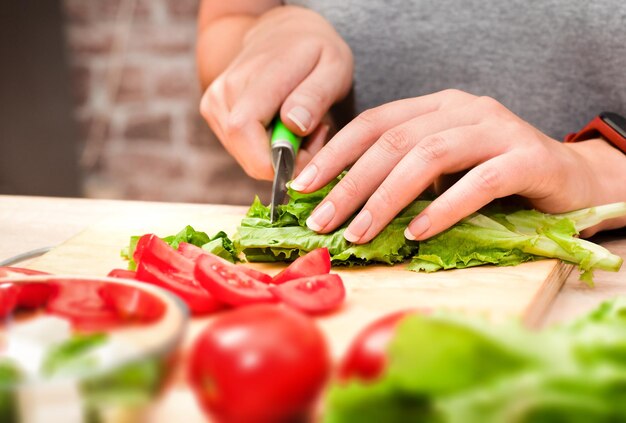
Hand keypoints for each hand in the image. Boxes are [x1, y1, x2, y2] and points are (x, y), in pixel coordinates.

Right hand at [200, 6, 352, 179]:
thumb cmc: (315, 51)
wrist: (283, 31)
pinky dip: (265, 149)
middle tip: (313, 136)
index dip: (273, 161)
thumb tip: (293, 124)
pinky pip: (241, 150)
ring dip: (277, 155)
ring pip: (246, 157)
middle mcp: (226, 89)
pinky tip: (281, 127)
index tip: (307, 155)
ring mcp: (214, 102)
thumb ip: (315, 96)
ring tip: (300, 126)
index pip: (244, 129)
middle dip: (285, 161)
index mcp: (257, 75)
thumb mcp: (334, 67)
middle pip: (248, 154)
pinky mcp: (212, 112)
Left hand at [290, 89, 611, 242]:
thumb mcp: (442, 170)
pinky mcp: (529, 158)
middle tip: (321, 220)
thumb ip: (403, 173)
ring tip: (360, 232)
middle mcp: (464, 109)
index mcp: (436, 106)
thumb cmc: (496, 177)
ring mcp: (498, 129)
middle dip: (349, 183)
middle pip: (393, 141)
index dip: (334, 153)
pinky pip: (479, 181)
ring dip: (387, 198)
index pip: (373, 123)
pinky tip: (418, 233)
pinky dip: (444, 208)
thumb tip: (343, 201)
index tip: (302, 186)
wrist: (570, 179)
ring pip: (429, 156)